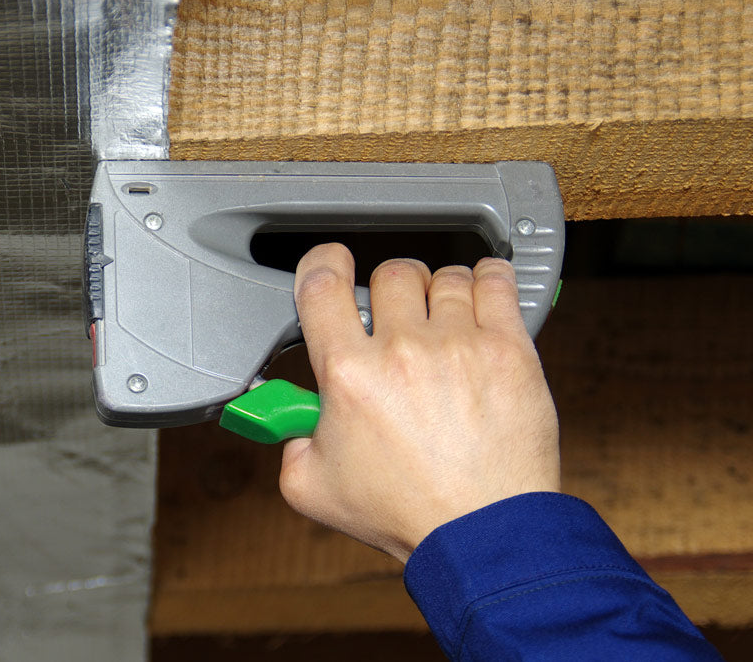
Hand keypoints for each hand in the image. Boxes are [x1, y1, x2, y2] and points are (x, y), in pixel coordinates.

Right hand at [277, 245, 559, 561]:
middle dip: (389, 291)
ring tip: (443, 322)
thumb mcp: (313, 488)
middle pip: (390, 273)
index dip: (323, 263)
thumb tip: (292, 420)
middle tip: (396, 320)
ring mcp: (459, 345)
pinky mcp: (508, 350)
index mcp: (350, 375)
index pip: (322, 282)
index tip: (331, 265)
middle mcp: (403, 350)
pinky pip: (496, 282)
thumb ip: (289, 442)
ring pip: (444, 276)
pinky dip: (487, 278)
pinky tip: (482, 293)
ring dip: (438, 292)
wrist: (482, 533)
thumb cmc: (408, 514)